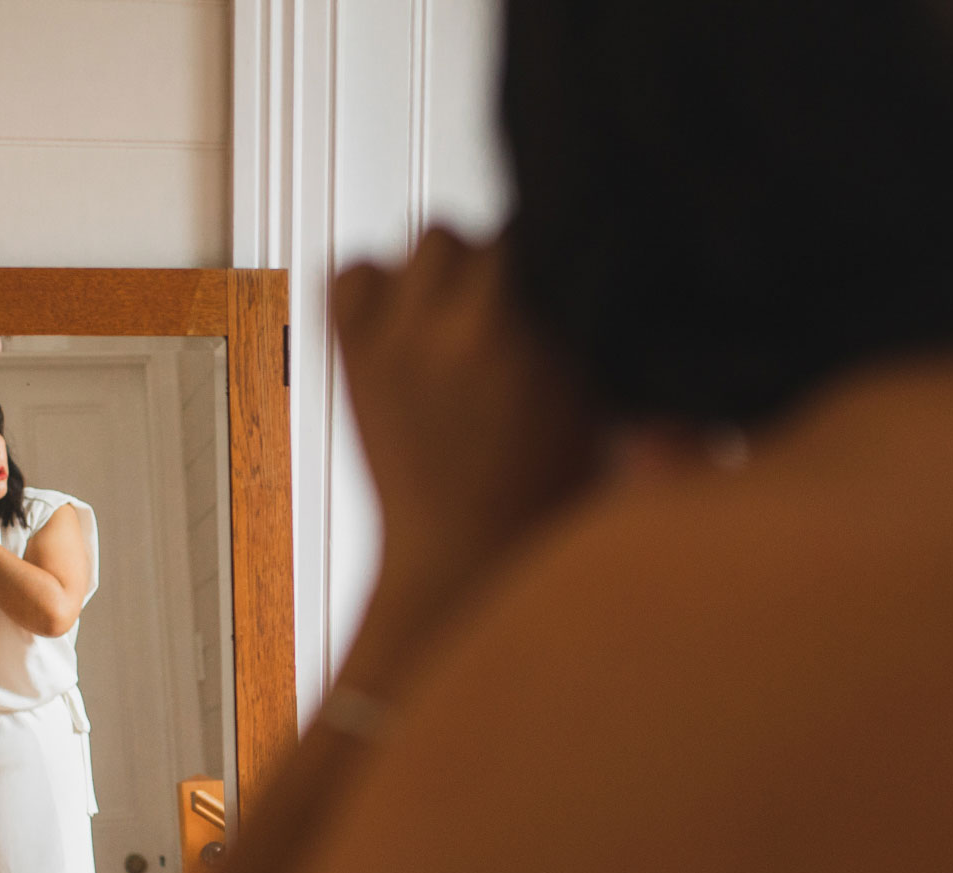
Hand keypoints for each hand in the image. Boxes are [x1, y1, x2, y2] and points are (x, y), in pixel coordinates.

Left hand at [333, 228, 606, 601]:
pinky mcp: (353, 358)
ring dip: (448, 267)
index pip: (540, 233)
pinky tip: (407, 318)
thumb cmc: (541, 497)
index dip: (555, 254)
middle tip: (515, 309)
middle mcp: (457, 330)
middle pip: (485, 235)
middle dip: (505, 264)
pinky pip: (351, 272)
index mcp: (527, 337)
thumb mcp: (601, 404)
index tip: (559, 282)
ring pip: (427, 241)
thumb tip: (592, 261)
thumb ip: (597, 327)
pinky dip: (376, 281)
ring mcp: (396, 341)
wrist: (465, 559)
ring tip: (464, 314)